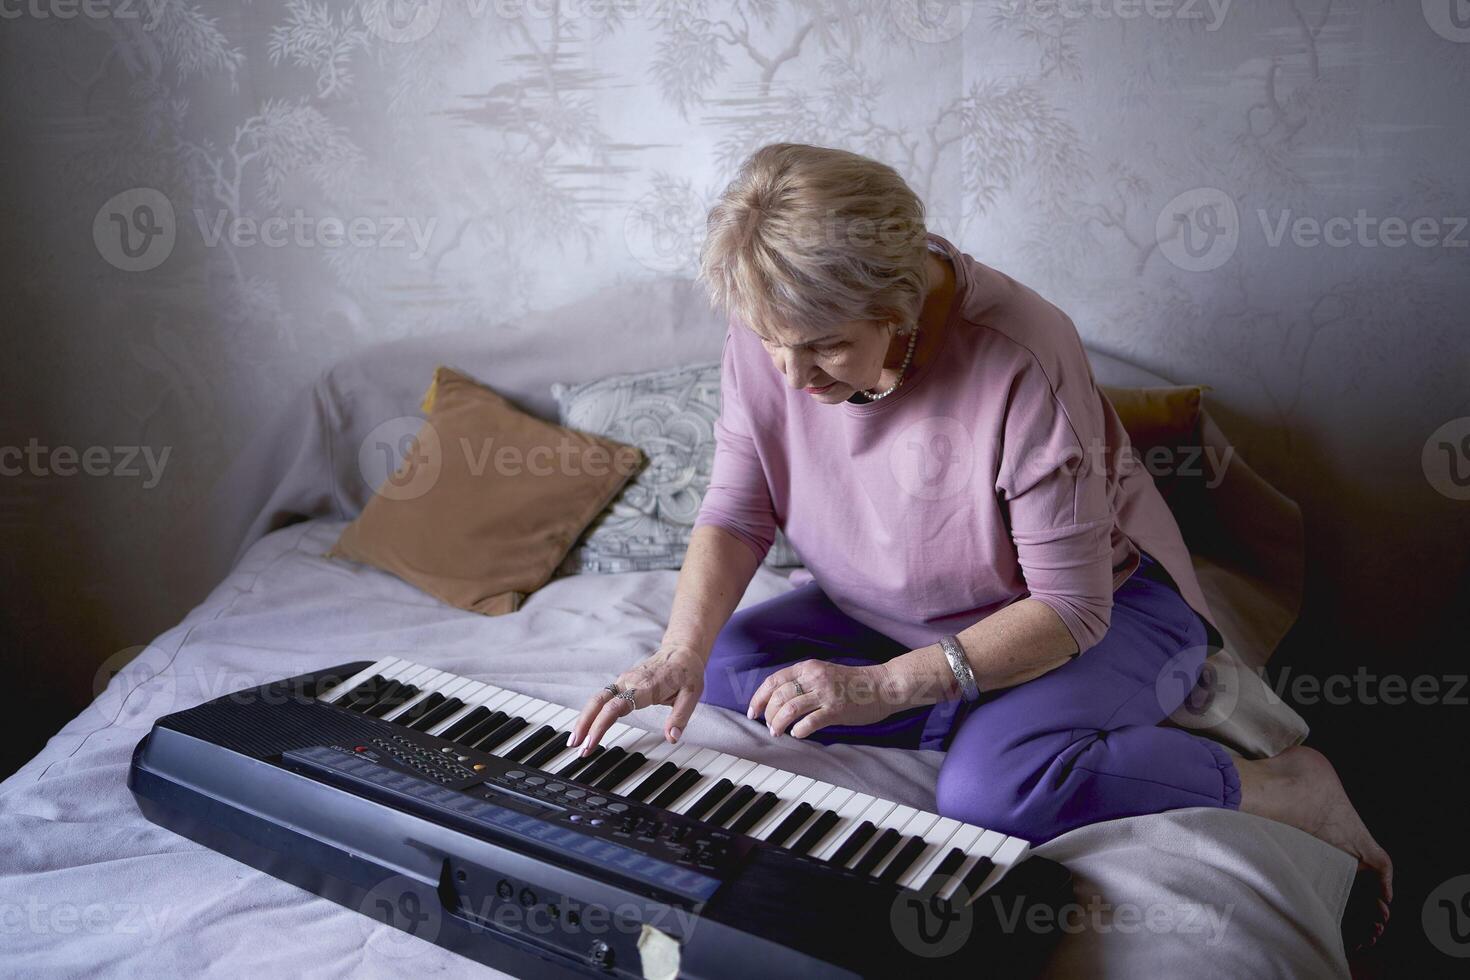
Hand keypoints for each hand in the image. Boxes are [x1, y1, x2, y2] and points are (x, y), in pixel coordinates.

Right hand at [568, 642, 705, 755]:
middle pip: (598, 701)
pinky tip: (587, 728)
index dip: (600, 725)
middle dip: (584, 724)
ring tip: (575, 742)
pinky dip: (592, 713)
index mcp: (646, 686)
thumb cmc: (687, 673)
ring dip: (584, 720)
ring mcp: (623, 681)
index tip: (591, 743)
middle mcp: (629, 682)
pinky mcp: (622, 683)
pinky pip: (602, 698)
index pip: (616, 706)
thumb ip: (680, 716)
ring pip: (597, 699)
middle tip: (575, 746)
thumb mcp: (692, 695)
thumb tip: (672, 738)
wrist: (682, 651)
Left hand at [748, 660, 901, 738]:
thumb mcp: (823, 673)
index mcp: (808, 667)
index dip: (759, 698)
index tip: (753, 712)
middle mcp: (814, 678)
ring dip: (778, 724)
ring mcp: (825, 693)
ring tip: (778, 732)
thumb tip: (778, 700)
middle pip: (778, 696)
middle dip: (768, 714)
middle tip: (769, 726)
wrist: (882, 686)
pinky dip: (798, 730)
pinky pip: (809, 722)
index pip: (773, 681)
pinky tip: (797, 734)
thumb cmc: (852, 683)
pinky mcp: (836, 710)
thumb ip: (803, 681)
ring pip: (789, 709)